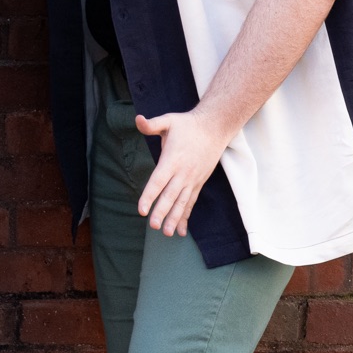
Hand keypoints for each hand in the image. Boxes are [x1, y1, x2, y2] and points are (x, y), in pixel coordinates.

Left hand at [134, 106, 232, 236]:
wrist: (214, 128)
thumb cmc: (187, 125)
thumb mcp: (168, 120)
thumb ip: (151, 124)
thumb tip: (137, 119)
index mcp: (172, 160)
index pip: (158, 181)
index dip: (150, 196)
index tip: (142, 210)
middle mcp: (183, 173)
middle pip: (171, 196)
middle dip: (162, 212)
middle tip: (153, 227)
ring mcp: (193, 179)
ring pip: (183, 202)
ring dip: (175, 218)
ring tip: (167, 233)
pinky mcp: (199, 182)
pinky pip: (191, 202)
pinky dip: (186, 216)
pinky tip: (181, 229)